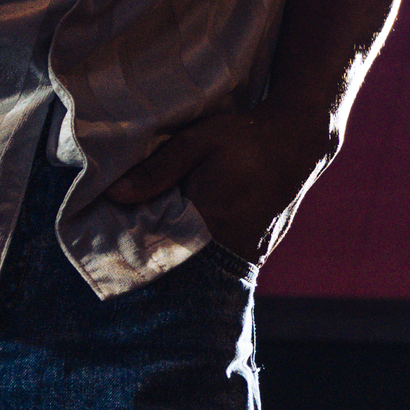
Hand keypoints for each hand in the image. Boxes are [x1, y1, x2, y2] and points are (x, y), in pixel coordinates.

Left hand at [107, 101, 343, 266]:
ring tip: (152, 245)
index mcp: (212, 220)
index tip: (112, 246)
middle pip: (179, 268)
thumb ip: (158, 169)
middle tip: (125, 247)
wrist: (297, 143)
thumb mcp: (198, 141)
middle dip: (152, 259)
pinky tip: (184, 244)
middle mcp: (231, 247)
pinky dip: (199, 259)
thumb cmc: (245, 138)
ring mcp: (247, 256)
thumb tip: (114, 194)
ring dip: (176, 261)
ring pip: (199, 271)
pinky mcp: (255, 256)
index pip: (161, 251)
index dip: (134, 251)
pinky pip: (218, 268)